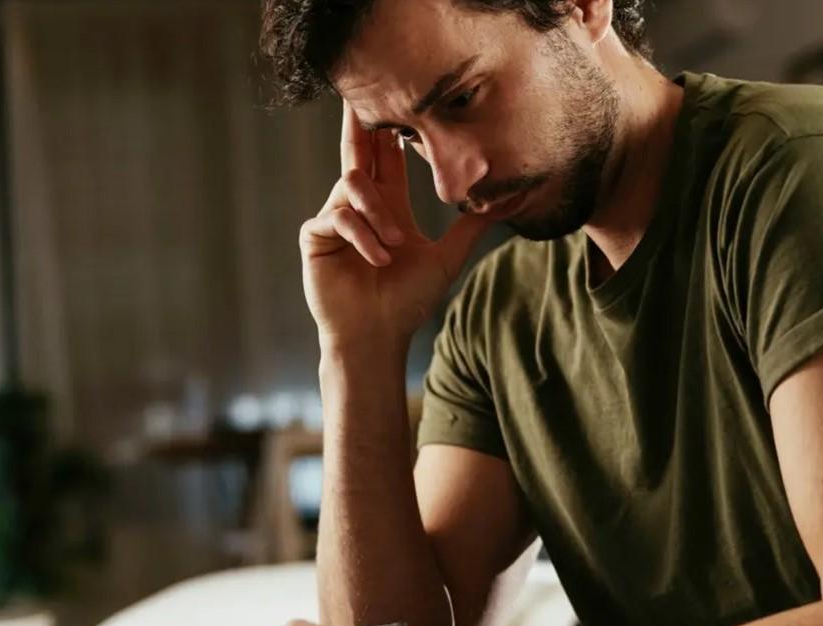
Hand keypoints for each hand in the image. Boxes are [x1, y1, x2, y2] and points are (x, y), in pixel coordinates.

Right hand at [299, 102, 490, 350]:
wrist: (378, 335)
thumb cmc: (407, 302)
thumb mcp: (447, 258)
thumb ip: (471, 227)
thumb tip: (506, 202)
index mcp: (387, 205)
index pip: (387, 156)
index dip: (390, 129)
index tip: (397, 96)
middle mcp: (359, 206)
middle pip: (357, 152)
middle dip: (359, 124)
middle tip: (358, 94)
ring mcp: (335, 218)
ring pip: (353, 185)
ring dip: (379, 214)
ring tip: (395, 246)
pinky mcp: (316, 236)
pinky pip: (339, 217)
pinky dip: (363, 236)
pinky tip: (379, 259)